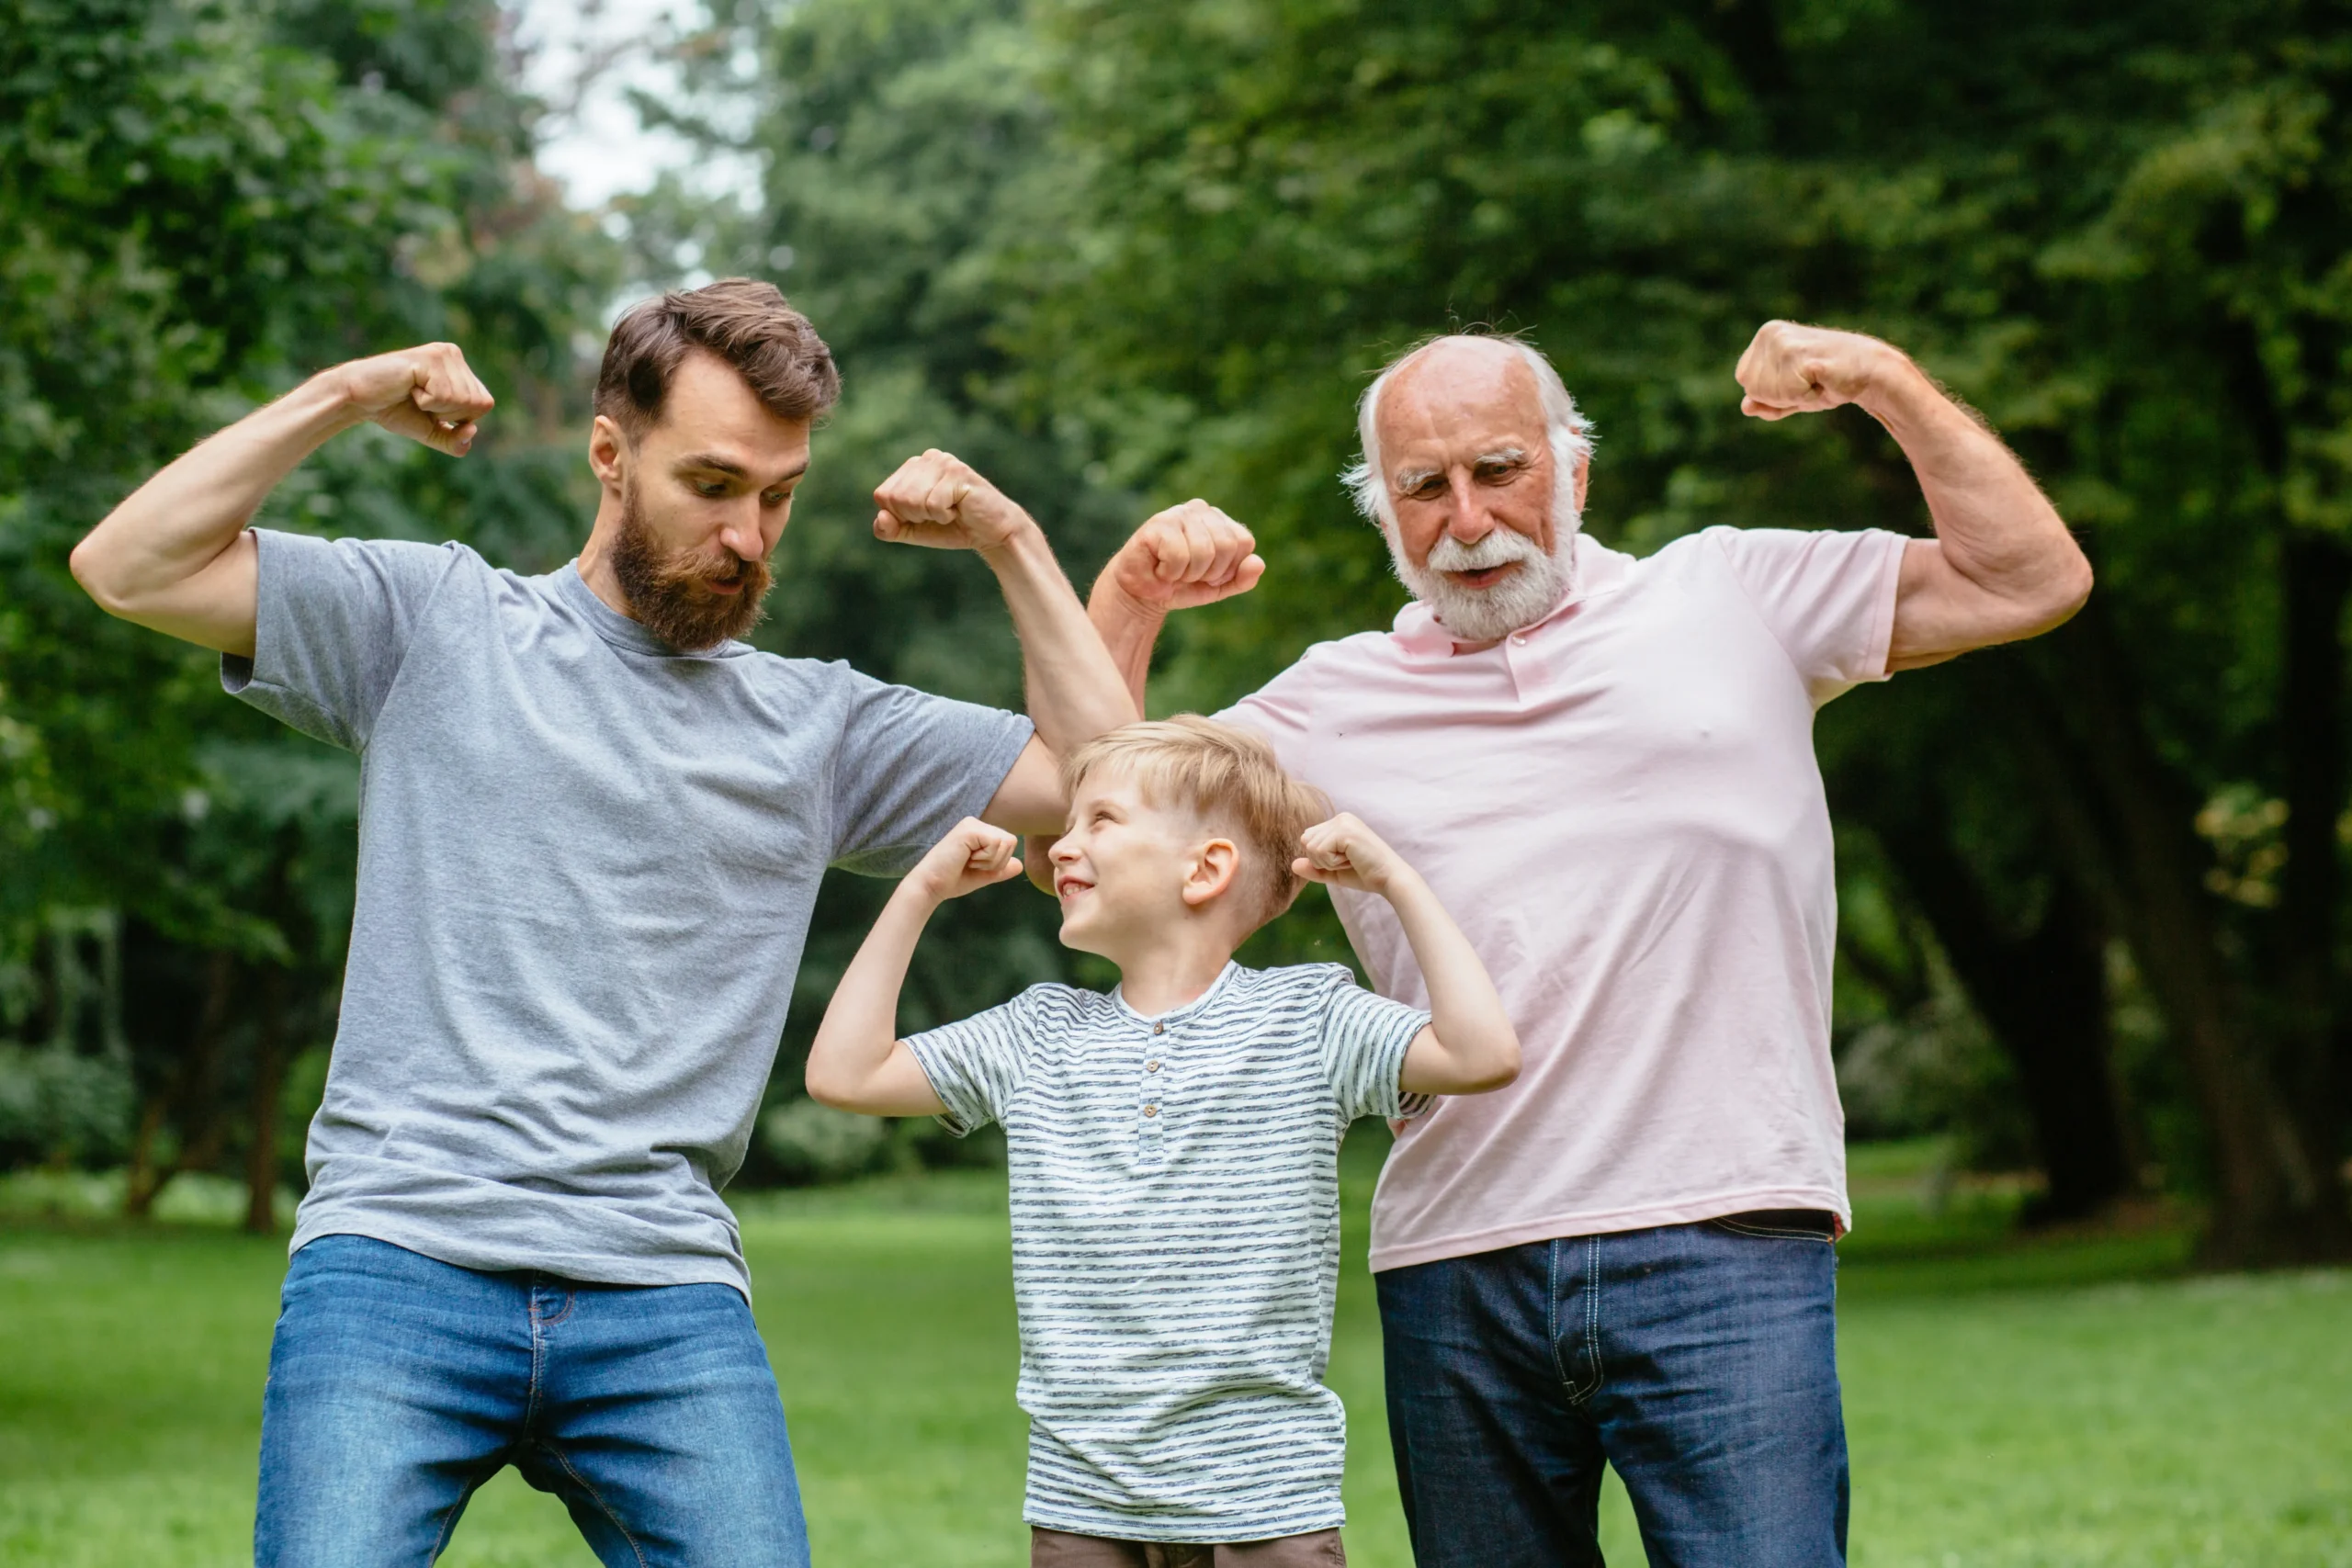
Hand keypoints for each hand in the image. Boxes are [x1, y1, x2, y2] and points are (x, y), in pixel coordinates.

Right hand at [331, 343, 493, 455]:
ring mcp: (443, 353)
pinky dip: (425, 401)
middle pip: (478, 403)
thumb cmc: (395, 410)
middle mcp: (454, 354)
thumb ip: (456, 441)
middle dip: (448, 413)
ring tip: (413, 392)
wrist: (359, 399)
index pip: (485, 404)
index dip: (459, 417)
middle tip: (420, 400)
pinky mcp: (430, 357)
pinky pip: (443, 395)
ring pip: (462, 400)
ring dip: (435, 407)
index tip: (431, 407)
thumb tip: (473, 430)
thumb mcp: (432, 433)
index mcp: (460, 368)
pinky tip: (408, 387)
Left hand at [872, 450, 1034, 552]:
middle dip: (915, 517)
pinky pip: (933, 505)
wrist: (991, 534)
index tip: (925, 516)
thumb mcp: (913, 531)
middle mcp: (927, 457)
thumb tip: (882, 517)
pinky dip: (945, 516)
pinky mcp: (958, 473)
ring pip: (912, 501)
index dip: (900, 516)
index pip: (882, 495)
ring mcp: (943, 462)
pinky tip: (960, 509)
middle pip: (895, 498)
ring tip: (951, 511)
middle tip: (940, 514)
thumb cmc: (953, 528)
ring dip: (931, 516)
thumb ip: (889, 529)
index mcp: (913, 466)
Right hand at [910, 817, 1024, 900]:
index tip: (974, 866)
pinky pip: (996, 843)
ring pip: (1005, 842)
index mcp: (979, 831)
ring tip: (968, 862)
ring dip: (990, 861)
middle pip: (1011, 841)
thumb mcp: (982, 875)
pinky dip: (985, 858)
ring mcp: (972, 824)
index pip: (1009, 843)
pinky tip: (966, 859)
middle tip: (971, 864)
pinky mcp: (970, 829)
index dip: (998, 862)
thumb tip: (1020, 865)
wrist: (931, 885)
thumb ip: (1000, 869)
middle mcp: (976, 823)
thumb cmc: (952, 880)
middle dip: (996, 862)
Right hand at [1093, 500, 1264, 618]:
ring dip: (1187, 574)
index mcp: (1220, 520)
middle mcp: (1200, 509)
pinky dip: (1170, 573)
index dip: (1228, 568)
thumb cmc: (1180, 585)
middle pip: (1227, 545)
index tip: (1207, 575)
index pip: (1244, 542)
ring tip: (1173, 571)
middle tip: (1188, 575)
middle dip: (1208, 572)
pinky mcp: (1157, 524)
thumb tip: (1258, 563)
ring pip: (1204, 551)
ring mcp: (1178, 513)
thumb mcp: (1218, 587)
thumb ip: (1243, 578)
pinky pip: (1179, 556)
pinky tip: (1159, 568)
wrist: (1141, 594)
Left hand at [1293, 812, 1407, 895]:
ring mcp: (1343, 822)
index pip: (1308, 838)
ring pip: (1310, 846)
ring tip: (1350, 860)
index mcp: (1340, 822)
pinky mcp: (1345, 831)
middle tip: (1347, 861)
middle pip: (1306, 840)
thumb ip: (1314, 868)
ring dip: (1327, 862)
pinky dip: (1332, 863)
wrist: (1390, 879)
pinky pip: (1319, 851)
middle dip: (1321, 860)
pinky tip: (1351, 860)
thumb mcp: (1334, 872)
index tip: (1345, 860)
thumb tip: (1293, 865)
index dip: (1321, 858)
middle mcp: (1341, 817)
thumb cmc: (1366, 875)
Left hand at [1734, 321, 1906, 421]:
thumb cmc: (1828, 381)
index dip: (1771, 392)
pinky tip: (1823, 380)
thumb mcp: (1790, 395)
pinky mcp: (1798, 354)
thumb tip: (1745, 407)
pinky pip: (1788, 394)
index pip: (1745, 381)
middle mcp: (1770, 333)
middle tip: (1809, 381)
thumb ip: (1765, 401)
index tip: (1798, 380)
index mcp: (1765, 335)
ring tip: (1816, 380)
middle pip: (1752, 388)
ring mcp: (1783, 341)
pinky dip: (1807, 397)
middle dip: (1781, 396)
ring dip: (1795, 396)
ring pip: (1767, 393)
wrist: (1869, 371)